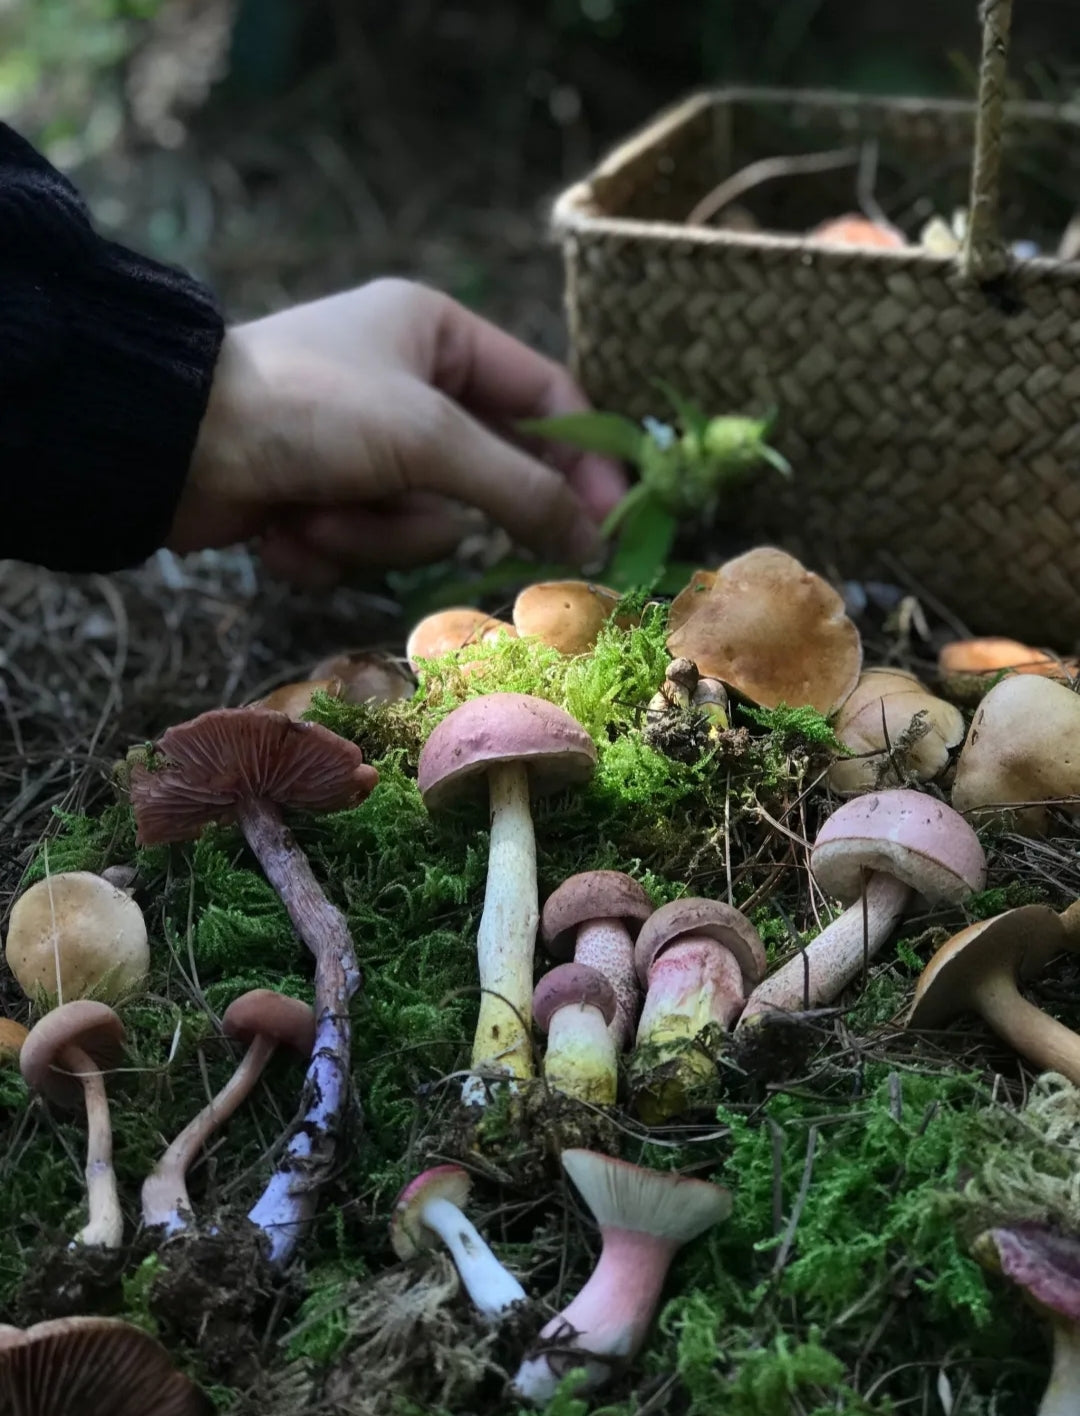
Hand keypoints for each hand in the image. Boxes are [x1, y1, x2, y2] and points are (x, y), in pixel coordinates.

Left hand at [169, 278, 627, 586]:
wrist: (171, 448)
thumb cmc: (309, 409)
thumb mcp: (429, 437)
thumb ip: (520, 488)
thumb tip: (593, 539)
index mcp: (437, 336)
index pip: (543, 398)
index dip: (582, 461)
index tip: (608, 524)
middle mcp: (406, 387)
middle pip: (480, 478)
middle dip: (432, 510)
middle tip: (430, 526)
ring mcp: (362, 451)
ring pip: (419, 528)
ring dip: (369, 535)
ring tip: (316, 509)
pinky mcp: (322, 502)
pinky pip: (365, 551)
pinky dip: (326, 549)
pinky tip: (282, 525)